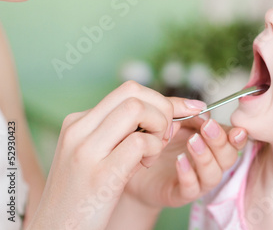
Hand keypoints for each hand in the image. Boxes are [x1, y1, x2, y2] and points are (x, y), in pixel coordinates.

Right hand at [28, 81, 205, 229]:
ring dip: (158, 128)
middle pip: (133, 92)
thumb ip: (123, 133)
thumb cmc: (83, 195)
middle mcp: (78, 130)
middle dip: (162, 108)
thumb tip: (169, 115)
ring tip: (151, 152)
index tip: (181, 112)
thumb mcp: (97, 155)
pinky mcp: (101, 174)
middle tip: (164, 135)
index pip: (128, 91)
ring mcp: (87, 151)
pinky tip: (145, 165)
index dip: (160, 99)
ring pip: (137, 110)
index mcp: (77, 122)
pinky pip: (141, 142)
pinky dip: (153, 150)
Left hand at [121, 115, 247, 207]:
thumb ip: (184, 110)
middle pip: (228, 157)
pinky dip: (188, 173)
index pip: (234, 141)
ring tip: (193, 141)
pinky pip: (191, 188)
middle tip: (207, 127)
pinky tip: (180, 160)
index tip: (236, 131)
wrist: (134, 164)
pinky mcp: (180, 194)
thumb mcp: (170, 119)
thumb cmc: (157, 140)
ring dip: (206, 156)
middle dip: (220, 141)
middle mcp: (210, 163)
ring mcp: (197, 181)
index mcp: (212, 143)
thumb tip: (201, 107)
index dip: (238, 137)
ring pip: (213, 174)